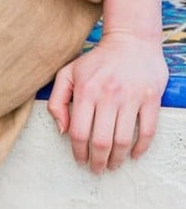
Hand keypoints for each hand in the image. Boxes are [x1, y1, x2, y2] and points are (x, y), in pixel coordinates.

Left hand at [47, 32, 167, 172]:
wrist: (131, 39)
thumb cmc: (95, 61)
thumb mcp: (67, 75)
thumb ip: (56, 102)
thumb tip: (62, 131)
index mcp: (86, 93)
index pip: (79, 134)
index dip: (79, 153)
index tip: (80, 161)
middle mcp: (109, 95)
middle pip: (101, 141)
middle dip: (97, 161)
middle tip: (97, 169)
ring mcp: (132, 96)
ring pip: (123, 139)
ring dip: (117, 158)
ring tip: (113, 165)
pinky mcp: (151, 96)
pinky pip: (147, 128)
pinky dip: (141, 146)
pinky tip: (134, 155)